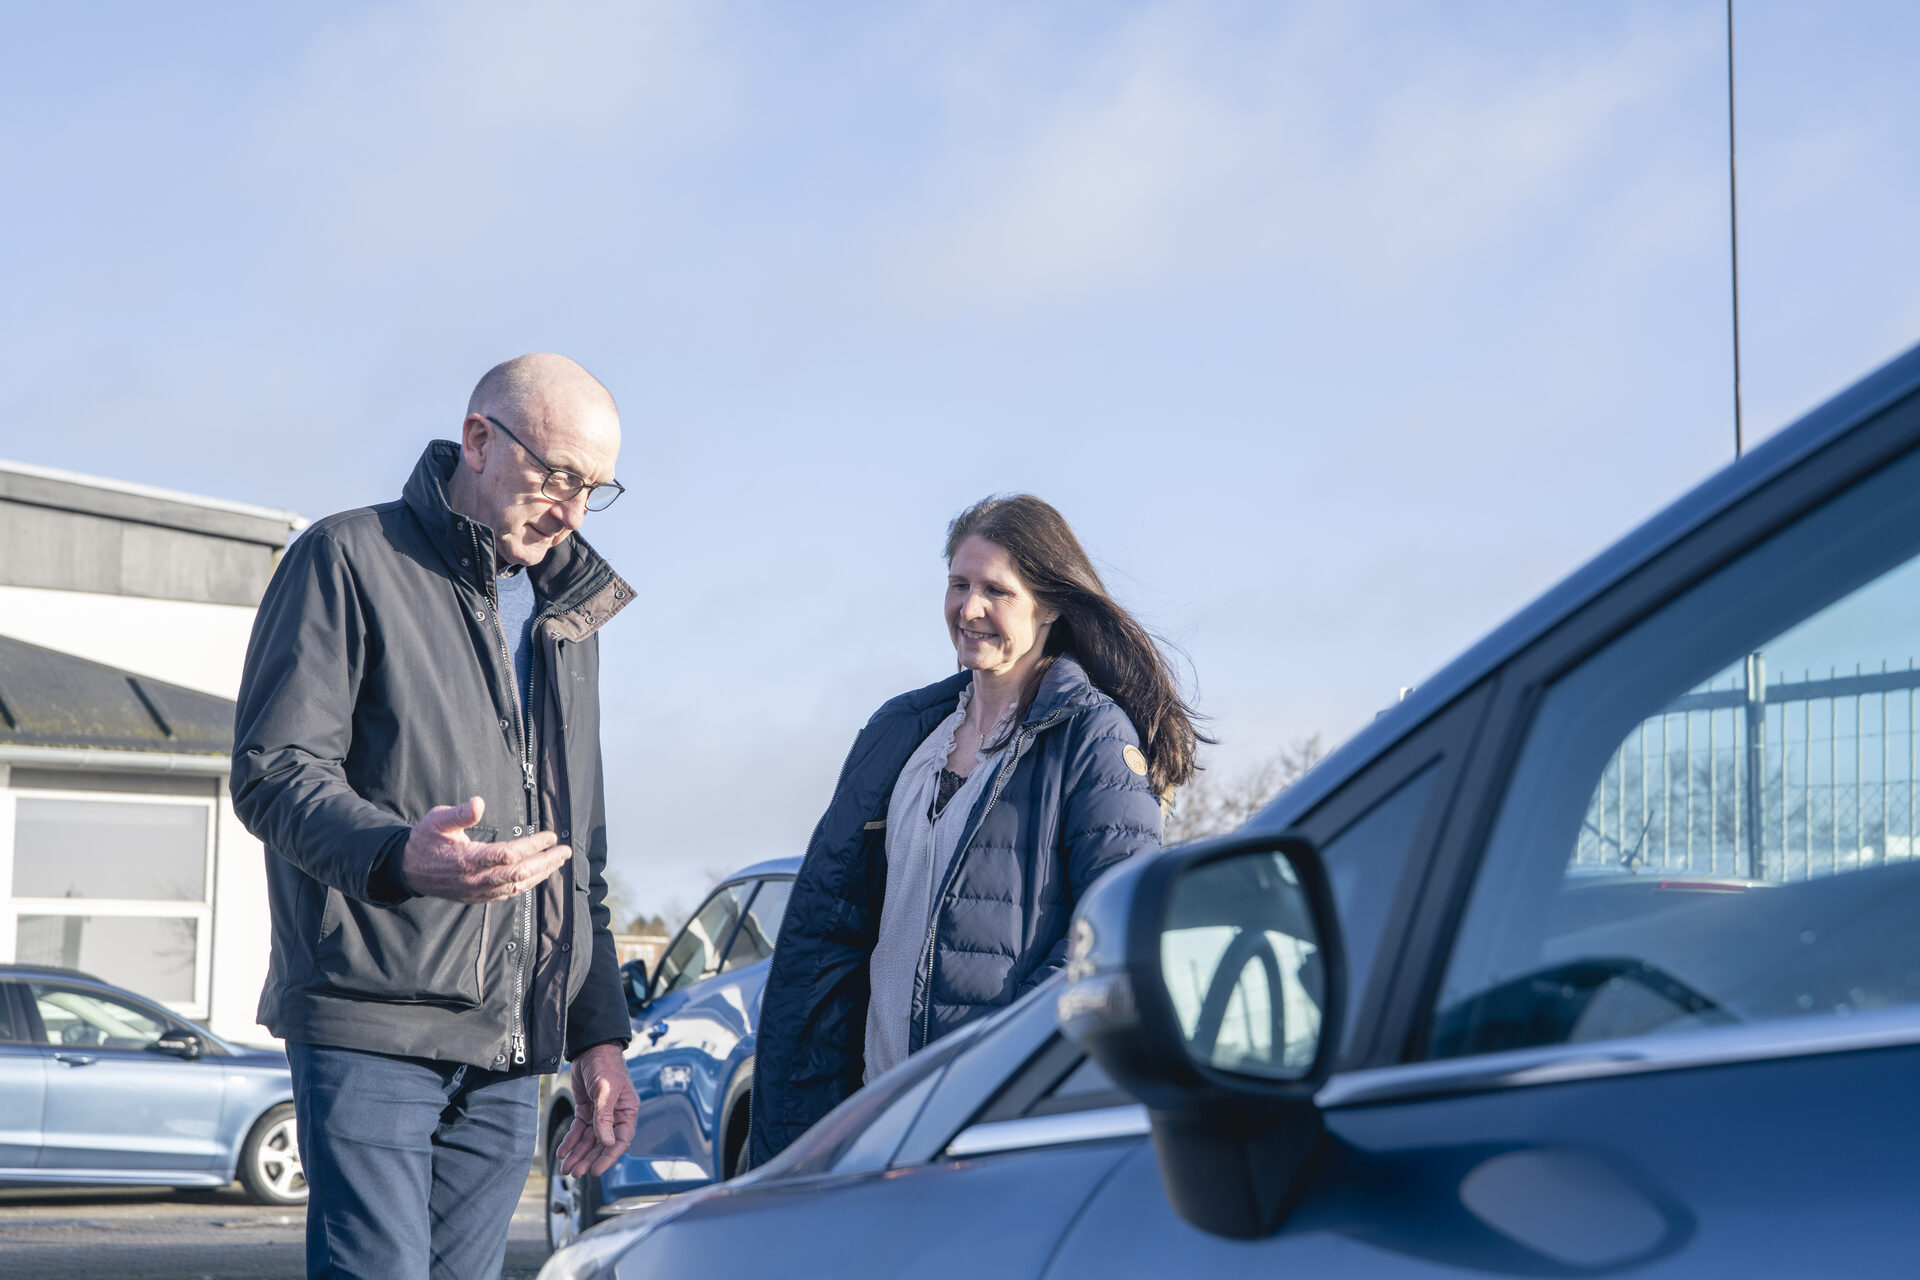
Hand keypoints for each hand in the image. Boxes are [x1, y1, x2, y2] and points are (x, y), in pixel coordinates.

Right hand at [399, 796, 571, 903]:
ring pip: (516, 886)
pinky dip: (526, 885)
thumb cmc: (424, 841)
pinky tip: (537, 876)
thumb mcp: (437, 820)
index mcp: (469, 860)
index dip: (533, 846)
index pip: (510, 854)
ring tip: (557, 862)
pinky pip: (507, 894)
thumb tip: (479, 802)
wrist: (406, 870)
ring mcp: (477, 891)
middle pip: (520, 873)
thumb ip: (459, 813)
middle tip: (565, 851)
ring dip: (540, 875)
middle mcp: (476, 879)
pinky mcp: (476, 897)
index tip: (550, 835)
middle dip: (546, 862)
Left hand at [557, 1043, 637, 1177]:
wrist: (591, 1048)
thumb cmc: (605, 1065)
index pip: (620, 1141)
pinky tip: (562, 1152)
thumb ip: (605, 1117)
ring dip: (578, 1154)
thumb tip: (607, 1142)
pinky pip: (579, 1130)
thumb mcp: (606, 1091)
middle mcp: (614, 1115)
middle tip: (575, 1173)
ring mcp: (600, 1113)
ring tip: (566, 1168)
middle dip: (589, 1159)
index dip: (608, 1157)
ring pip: (589, 1140)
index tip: (596, 1171)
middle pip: (602, 1144)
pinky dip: (571, 1141)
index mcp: (627, 1112)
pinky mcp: (586, 1109)